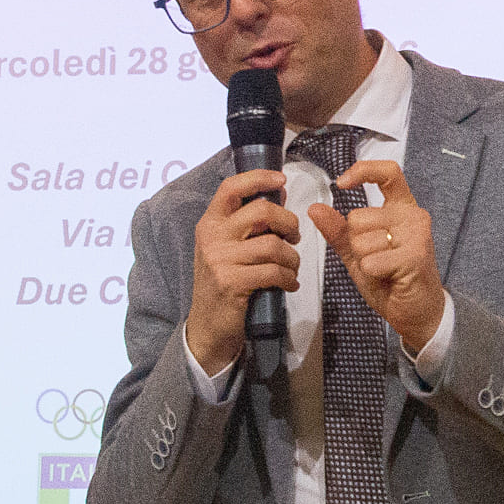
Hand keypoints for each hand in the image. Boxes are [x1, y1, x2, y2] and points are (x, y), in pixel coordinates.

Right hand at [183, 168, 301, 373]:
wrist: (208, 325)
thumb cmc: (224, 280)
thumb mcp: (229, 247)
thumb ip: (251, 220)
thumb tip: (279, 190)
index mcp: (210, 222)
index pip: (231, 188)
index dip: (258, 178)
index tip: (281, 179)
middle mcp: (212, 237)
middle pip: (262, 211)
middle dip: (288, 222)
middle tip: (295, 237)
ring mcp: (220, 260)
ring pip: (273, 244)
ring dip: (292, 258)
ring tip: (291, 268)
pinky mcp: (232, 282)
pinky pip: (274, 271)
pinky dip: (288, 278)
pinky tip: (288, 284)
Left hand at [308, 160, 446, 354]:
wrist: (416, 312)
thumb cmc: (390, 279)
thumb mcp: (358, 254)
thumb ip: (339, 231)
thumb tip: (315, 208)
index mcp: (401, 208)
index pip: (388, 172)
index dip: (363, 171)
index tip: (341, 183)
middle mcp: (413, 215)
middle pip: (358, 217)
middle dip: (356, 244)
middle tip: (378, 260)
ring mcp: (416, 234)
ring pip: (362, 240)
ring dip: (365, 261)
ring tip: (385, 270)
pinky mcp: (415, 256)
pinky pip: (370, 261)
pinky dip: (372, 274)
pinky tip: (390, 278)